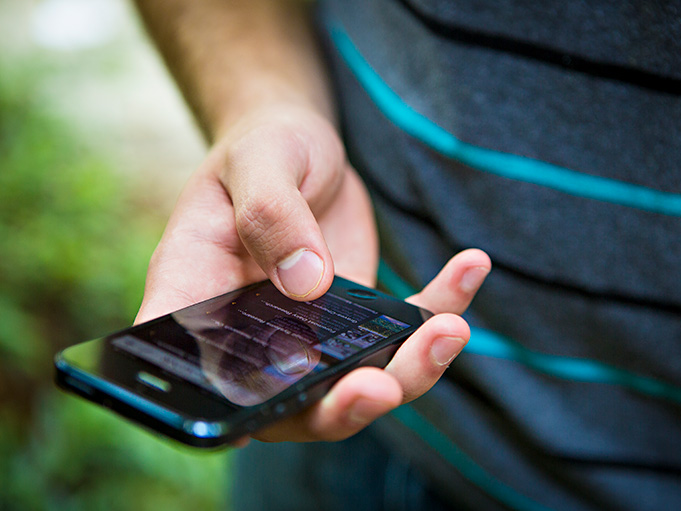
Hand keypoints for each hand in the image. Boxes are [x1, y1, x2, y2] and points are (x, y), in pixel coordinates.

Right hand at [134, 103, 490, 443]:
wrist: (300, 142)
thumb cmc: (262, 148)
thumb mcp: (259, 162)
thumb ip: (271, 215)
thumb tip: (306, 283)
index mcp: (202, 299)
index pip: (200, 375)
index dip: (226, 413)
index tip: (261, 419)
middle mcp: (255, 333)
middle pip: (294, 401)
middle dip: (341, 405)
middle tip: (382, 386)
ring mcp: (312, 331)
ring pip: (361, 378)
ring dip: (410, 368)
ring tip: (451, 328)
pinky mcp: (360, 315)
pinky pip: (406, 327)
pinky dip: (443, 304)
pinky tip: (472, 265)